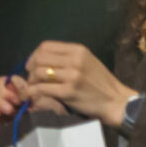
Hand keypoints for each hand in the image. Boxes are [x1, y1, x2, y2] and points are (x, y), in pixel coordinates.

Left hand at [19, 42, 136, 125]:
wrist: (115, 100)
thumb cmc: (100, 82)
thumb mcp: (86, 62)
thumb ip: (67, 58)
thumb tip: (41, 59)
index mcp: (78, 50)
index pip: (46, 46)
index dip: (34, 55)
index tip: (32, 65)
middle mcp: (75, 60)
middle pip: (40, 58)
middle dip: (31, 69)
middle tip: (32, 79)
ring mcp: (72, 76)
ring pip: (38, 72)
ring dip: (32, 81)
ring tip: (35, 88)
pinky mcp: (68, 92)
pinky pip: (41, 88)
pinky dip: (32, 92)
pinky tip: (30, 96)